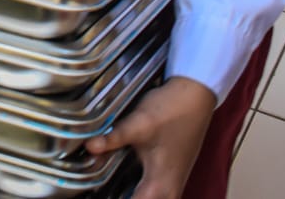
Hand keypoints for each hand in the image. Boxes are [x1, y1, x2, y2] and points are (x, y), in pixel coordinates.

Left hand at [85, 77, 217, 198]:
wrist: (194, 95)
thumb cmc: (173, 110)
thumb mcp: (139, 124)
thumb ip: (113, 138)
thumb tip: (90, 146)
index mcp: (161, 183)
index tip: (102, 194)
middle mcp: (170, 188)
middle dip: (124, 197)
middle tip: (107, 191)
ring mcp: (174, 182)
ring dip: (135, 195)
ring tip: (114, 189)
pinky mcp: (173, 173)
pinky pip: (156, 193)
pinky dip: (142, 192)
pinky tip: (131, 184)